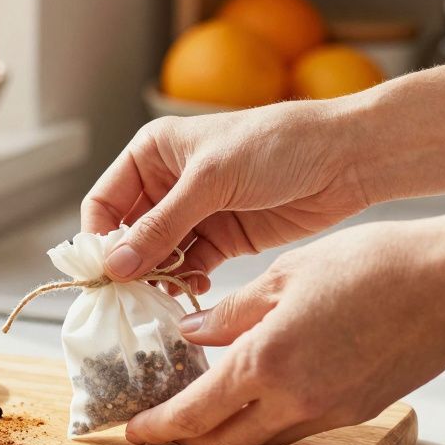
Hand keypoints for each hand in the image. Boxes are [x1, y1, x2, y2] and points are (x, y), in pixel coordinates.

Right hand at [82, 100, 371, 290]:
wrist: (346, 158)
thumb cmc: (277, 145)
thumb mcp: (210, 181)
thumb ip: (161, 226)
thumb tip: (116, 265)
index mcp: (153, 154)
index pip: (104, 203)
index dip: (99, 238)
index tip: (104, 274)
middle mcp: (168, 184)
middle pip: (128, 235)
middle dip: (129, 265)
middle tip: (133, 296)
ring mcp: (196, 213)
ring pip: (158, 256)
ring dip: (159, 279)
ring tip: (166, 298)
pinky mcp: (224, 237)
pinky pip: (191, 268)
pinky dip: (187, 283)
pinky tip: (195, 291)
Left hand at [124, 218, 444, 444]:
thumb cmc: (374, 266)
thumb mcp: (284, 275)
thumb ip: (231, 312)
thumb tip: (192, 333)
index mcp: (267, 362)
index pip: (195, 415)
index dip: (159, 429)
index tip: (135, 432)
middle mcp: (296, 400)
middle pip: (224, 444)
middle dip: (187, 441)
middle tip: (163, 426)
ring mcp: (330, 412)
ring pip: (262, 440)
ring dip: (230, 432)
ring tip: (209, 404)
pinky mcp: (356, 411)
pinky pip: (298, 428)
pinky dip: (270, 419)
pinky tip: (264, 390)